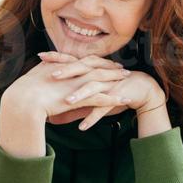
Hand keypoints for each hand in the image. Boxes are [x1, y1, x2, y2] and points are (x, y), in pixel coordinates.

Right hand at [4, 51, 133, 127]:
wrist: (24, 100)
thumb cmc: (26, 91)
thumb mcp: (37, 75)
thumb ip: (46, 70)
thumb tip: (49, 67)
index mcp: (64, 65)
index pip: (85, 61)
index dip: (97, 61)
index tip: (107, 62)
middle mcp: (73, 72)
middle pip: (97, 67)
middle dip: (111, 67)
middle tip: (123, 69)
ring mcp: (77, 84)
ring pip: (102, 80)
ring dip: (116, 80)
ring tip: (128, 80)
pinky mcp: (79, 98)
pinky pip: (101, 98)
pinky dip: (113, 98)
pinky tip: (124, 100)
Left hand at [36, 51, 165, 129]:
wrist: (141, 89)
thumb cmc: (112, 89)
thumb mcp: (91, 97)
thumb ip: (73, 106)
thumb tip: (52, 118)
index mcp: (91, 68)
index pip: (72, 60)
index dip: (58, 57)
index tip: (41, 56)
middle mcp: (99, 73)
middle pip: (82, 70)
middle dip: (67, 72)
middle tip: (52, 76)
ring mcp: (109, 84)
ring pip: (93, 88)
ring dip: (81, 95)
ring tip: (67, 102)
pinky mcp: (118, 96)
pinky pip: (104, 107)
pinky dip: (93, 117)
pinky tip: (83, 127)